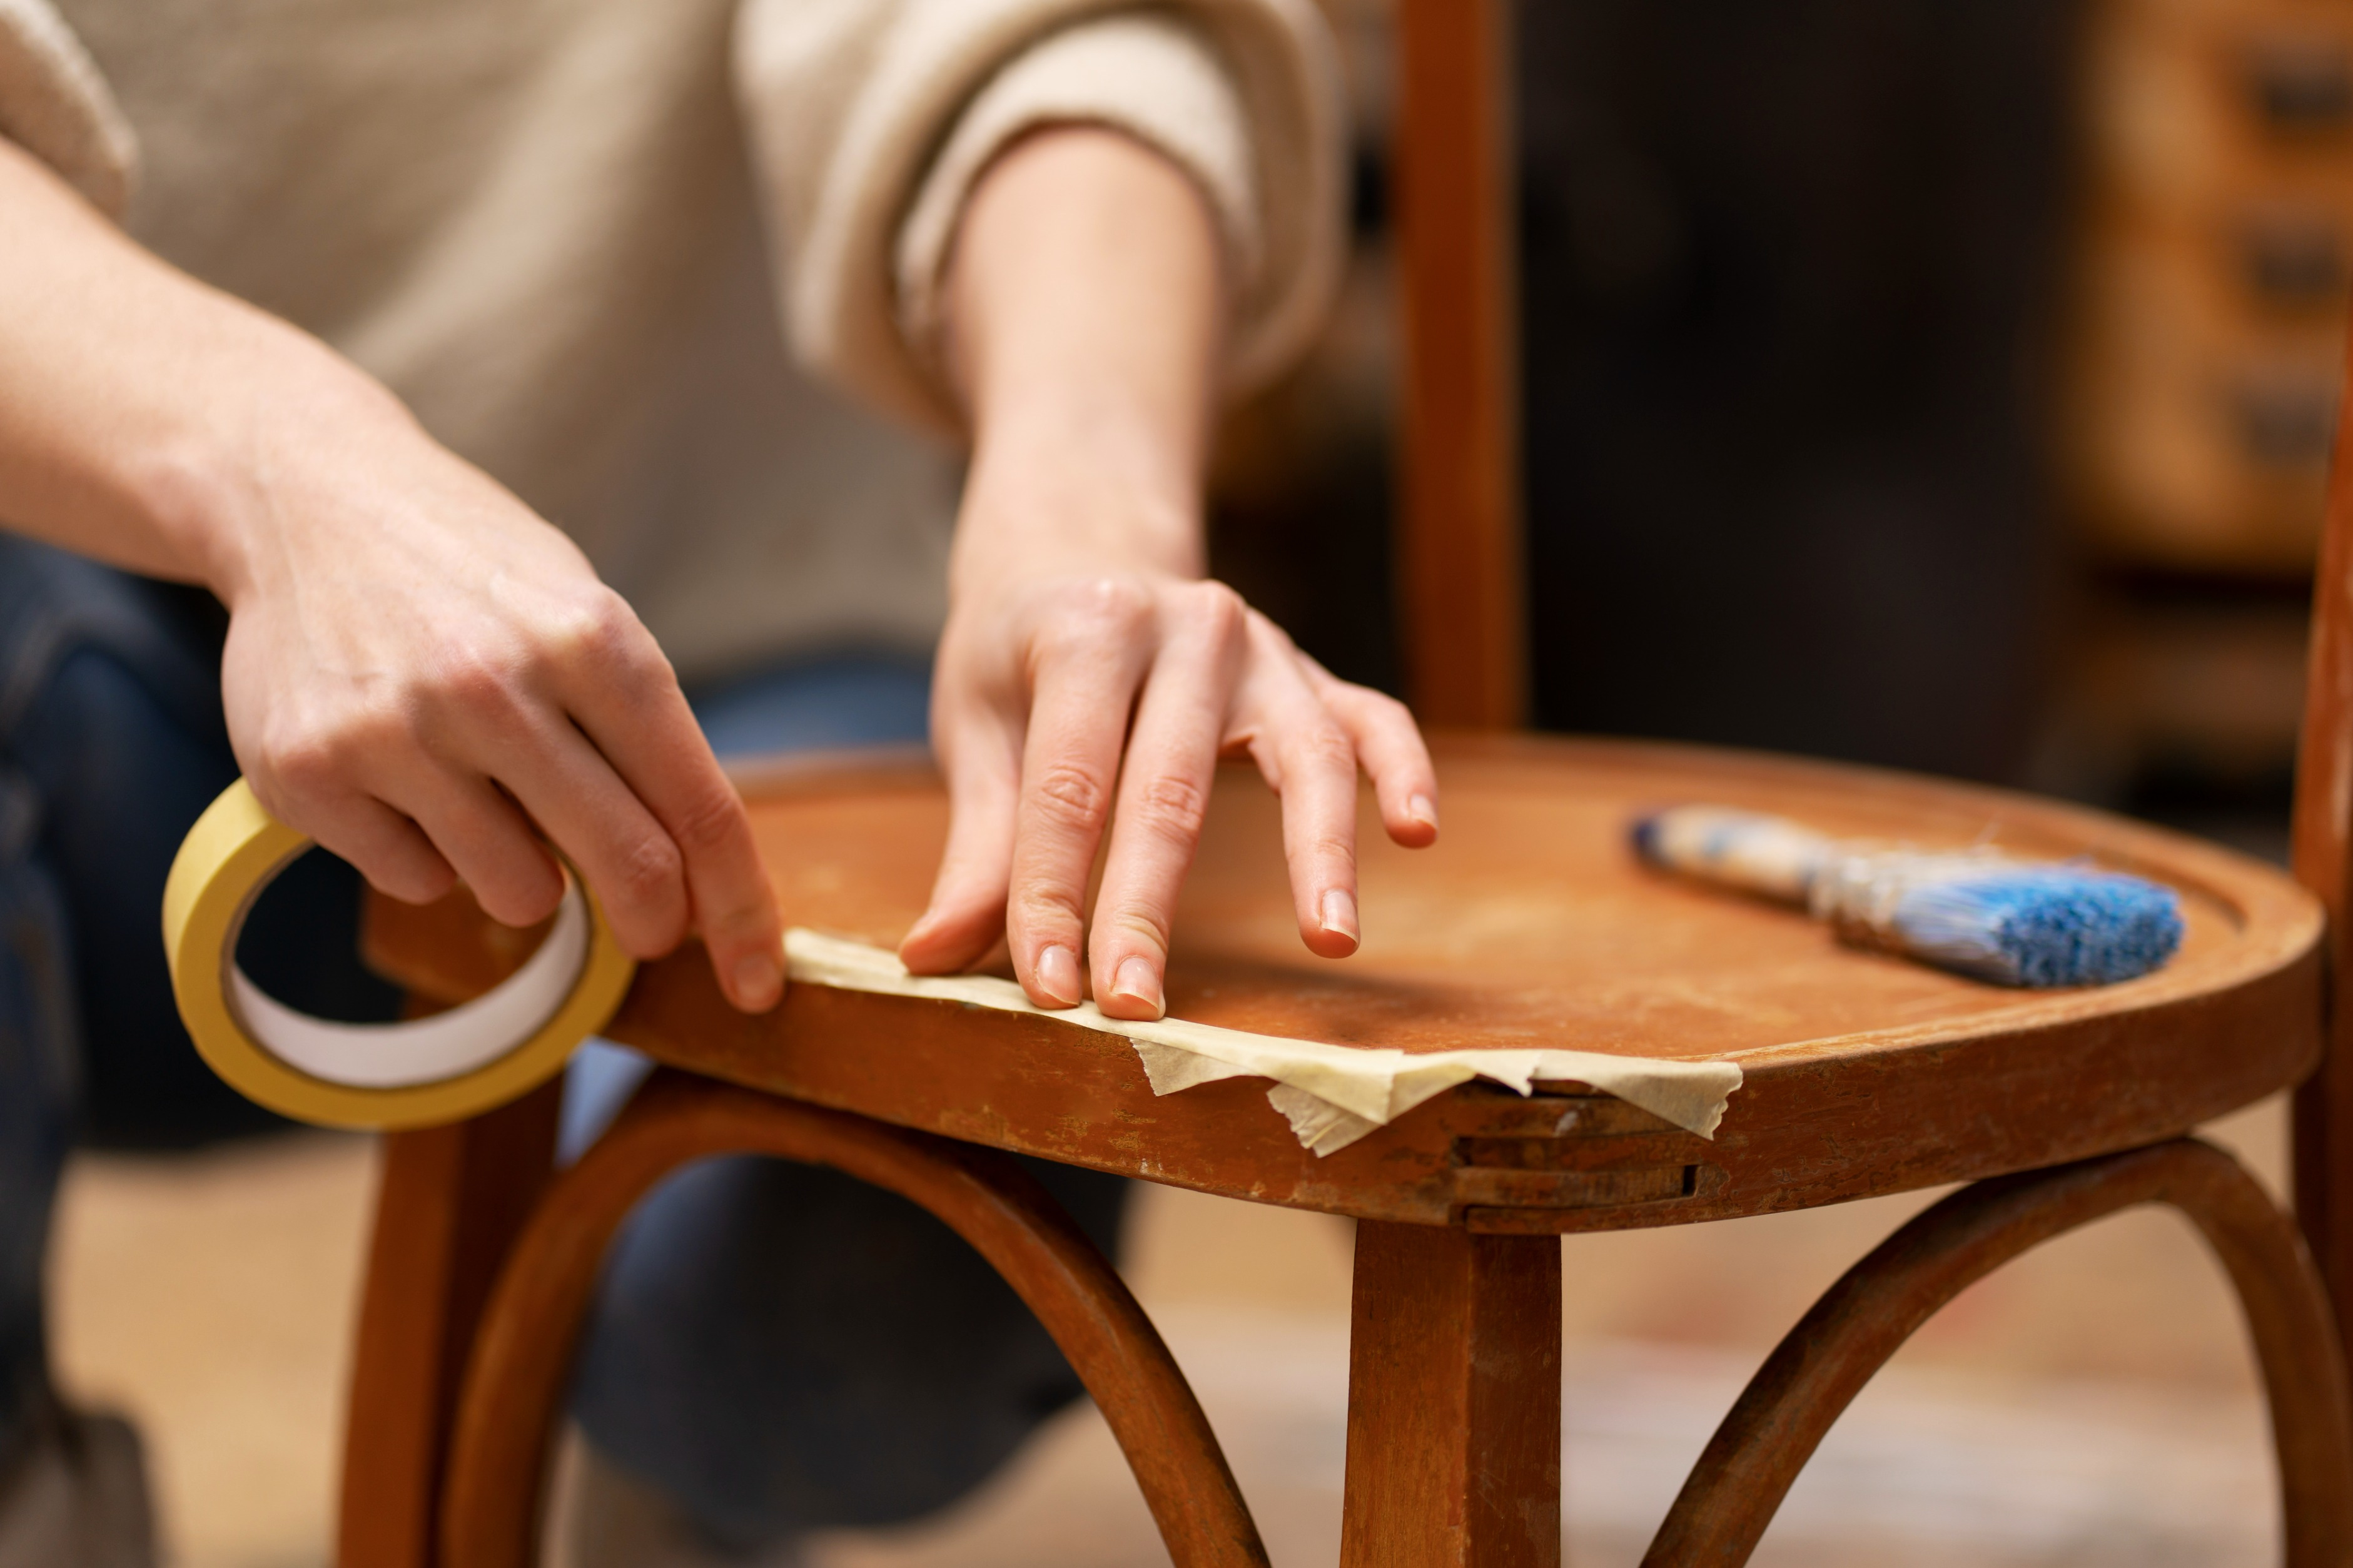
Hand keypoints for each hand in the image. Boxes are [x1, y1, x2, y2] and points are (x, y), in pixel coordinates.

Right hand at [0, 142, 782, 1011]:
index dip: (743, 909)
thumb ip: (642, 735)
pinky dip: (427, 852)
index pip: (701, 809)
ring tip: (489, 791)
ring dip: (526, 873)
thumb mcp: (583, 613)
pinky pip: (416, 880)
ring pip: (520, 893)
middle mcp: (496, 684)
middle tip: (649, 924)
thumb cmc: (473, 571)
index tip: (760, 981)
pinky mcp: (309, 773)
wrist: (304, 495)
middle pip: (629, 867)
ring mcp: (397, 731)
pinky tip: (404, 773)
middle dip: (654, 920)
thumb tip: (701, 881)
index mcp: (592, 639)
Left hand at [901, 554, 1435, 1020]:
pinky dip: (1402, 770)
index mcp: (1086, 629)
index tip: (1050, 990)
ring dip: (1317, 848)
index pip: (1069, 786)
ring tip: (1328, 936)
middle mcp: (1186, 626)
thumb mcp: (977, 724)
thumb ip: (976, 846)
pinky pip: (1373, 718)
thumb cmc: (1021, 653)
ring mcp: (1261, 646)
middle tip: (1138, 1007)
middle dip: (1147, 905)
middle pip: (1170, 787)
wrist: (1084, 547)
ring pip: (1299, 752)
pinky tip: (1417, 832)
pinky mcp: (1312, 671)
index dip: (1054, 895)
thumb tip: (931, 957)